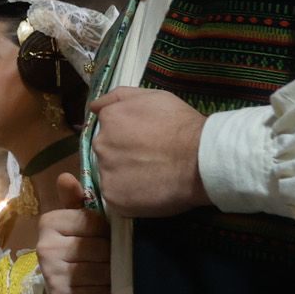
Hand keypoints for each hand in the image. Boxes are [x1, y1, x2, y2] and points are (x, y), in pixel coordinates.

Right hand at [37, 179, 111, 293]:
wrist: (63, 291)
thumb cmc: (75, 248)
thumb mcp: (75, 221)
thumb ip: (75, 198)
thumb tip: (65, 176)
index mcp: (50, 222)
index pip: (93, 222)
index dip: (107, 231)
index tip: (104, 237)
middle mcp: (46, 246)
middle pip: (99, 248)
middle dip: (111, 255)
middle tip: (110, 258)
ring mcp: (52, 273)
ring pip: (100, 271)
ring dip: (110, 274)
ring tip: (108, 273)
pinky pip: (97, 292)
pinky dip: (105, 292)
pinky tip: (101, 289)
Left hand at [88, 88, 209, 217]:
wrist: (201, 161)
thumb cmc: (181, 125)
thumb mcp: (153, 96)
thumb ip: (119, 97)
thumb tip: (93, 107)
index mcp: (109, 119)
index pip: (109, 128)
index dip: (129, 135)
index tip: (147, 141)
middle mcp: (100, 145)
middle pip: (107, 151)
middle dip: (124, 155)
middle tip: (152, 159)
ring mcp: (105, 173)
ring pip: (111, 175)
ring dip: (126, 176)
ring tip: (153, 176)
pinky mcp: (112, 197)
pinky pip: (117, 196)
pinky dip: (130, 196)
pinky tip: (149, 191)